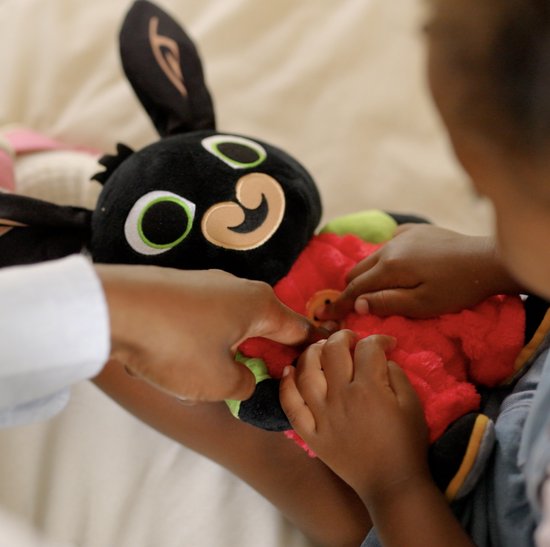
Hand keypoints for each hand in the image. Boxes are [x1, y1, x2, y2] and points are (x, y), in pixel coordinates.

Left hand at [96, 264, 320, 401]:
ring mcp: (209, 285)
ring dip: (236, 350)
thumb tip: (245, 380)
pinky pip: (209, 318)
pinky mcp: (182, 289)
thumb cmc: (176, 346)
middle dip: (270, 354)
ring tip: (222, 376)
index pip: (299, 330)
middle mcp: (239, 288)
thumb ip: (245, 386)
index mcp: (259, 305)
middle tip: (268, 383)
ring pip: (236, 323)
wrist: (112, 309)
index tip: (314, 371)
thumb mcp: (218, 382)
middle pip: (267, 325)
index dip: (309, 353)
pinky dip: (211, 339)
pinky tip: (188, 358)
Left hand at [280, 330, 428, 502]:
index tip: (386, 344)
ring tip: (320, 348)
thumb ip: (396, 374)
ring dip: (312, 352)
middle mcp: (341, 397)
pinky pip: (291, 404)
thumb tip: (380, 356)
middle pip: (332, 351)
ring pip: (306, 371)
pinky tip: (289, 371)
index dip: (378, 339)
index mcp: (369, 388)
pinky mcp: (310, 432)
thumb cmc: (406, 443)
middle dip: (342, 337)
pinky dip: (286, 385)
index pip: (367, 348)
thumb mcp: (413, 404)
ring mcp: (321, 415)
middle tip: (350, 339)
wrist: (391, 483)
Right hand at [319, 224, 521, 318]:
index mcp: (388, 268)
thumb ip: (387, 303)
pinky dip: (384, 256)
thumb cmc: (456, 289)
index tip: (322, 315)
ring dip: (367, 273)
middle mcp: (389, 248)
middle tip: (348, 305)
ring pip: (372, 256)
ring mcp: (402, 235)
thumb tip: (358, 304)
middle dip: (350, 288)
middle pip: (358, 270)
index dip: (339, 303)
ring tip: (370, 288)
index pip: (355, 288)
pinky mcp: (415, 230)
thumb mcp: (422, 305)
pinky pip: (389, 243)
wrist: (487, 260)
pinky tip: (394, 264)